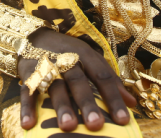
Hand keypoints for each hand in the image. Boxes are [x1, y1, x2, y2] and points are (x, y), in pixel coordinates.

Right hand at [18, 29, 135, 132]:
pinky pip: (27, 91)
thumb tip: (133, 103)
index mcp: (85, 55)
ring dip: (61, 106)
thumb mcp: (90, 59)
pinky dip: (27, 107)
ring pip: (54, 86)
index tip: (123, 120)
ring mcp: (45, 65)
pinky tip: (29, 124)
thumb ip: (110, 81)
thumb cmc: (68, 52)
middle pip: (78, 81)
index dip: (114, 98)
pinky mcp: (27, 72)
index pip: (102, 76)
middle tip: (96, 125)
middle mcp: (66, 58)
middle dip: (87, 103)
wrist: (34, 33)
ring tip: (68, 127)